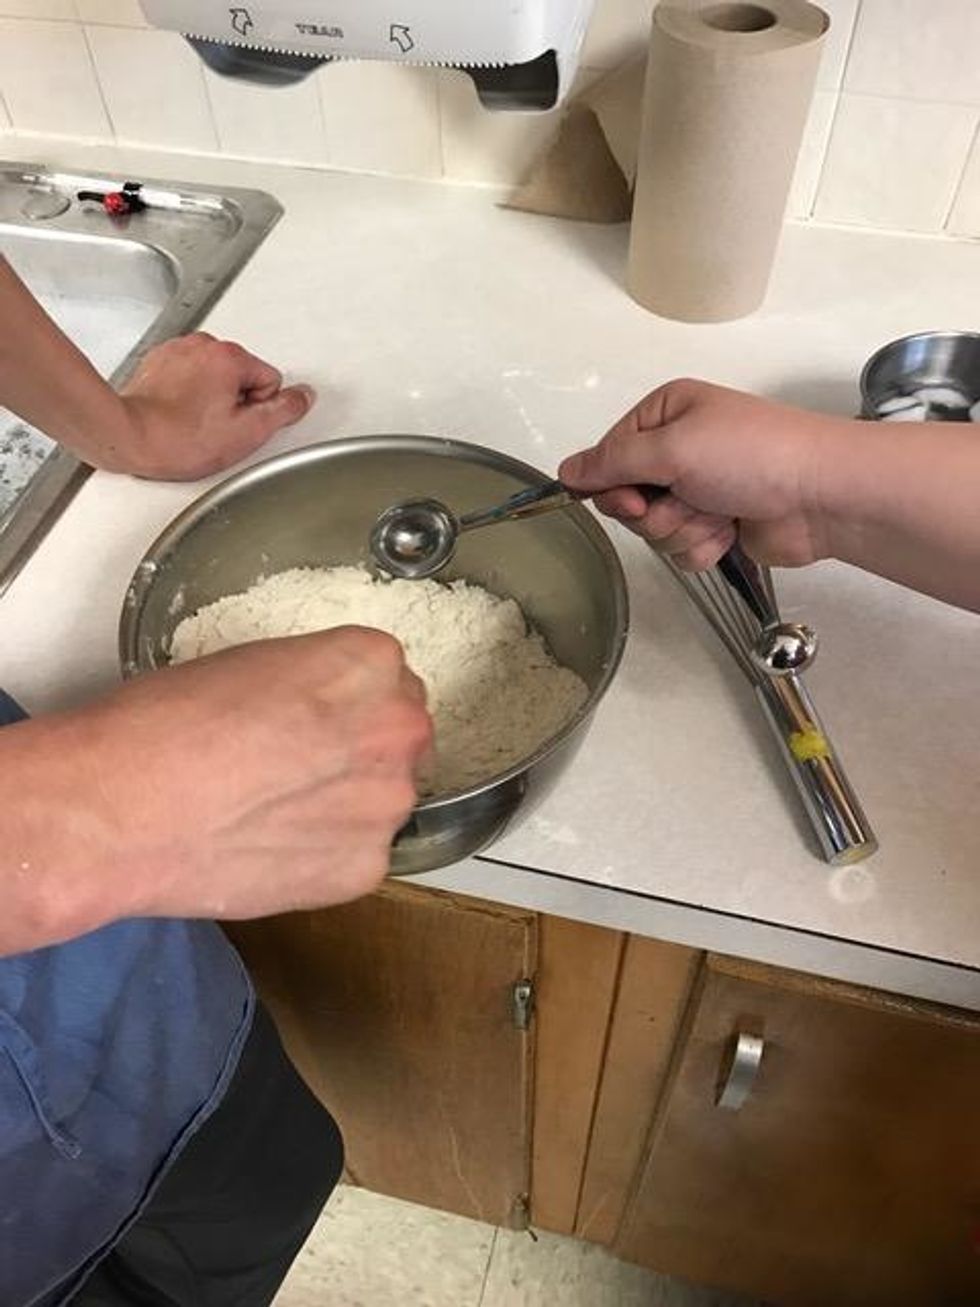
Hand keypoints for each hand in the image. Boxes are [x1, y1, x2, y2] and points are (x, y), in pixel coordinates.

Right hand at [13, 629, 431, 947]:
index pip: (387, 678)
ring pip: (383, 798)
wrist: (118, 811)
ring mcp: (387, 805)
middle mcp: (397, 730)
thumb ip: (315, 685)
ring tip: (274, 813)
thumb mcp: (252, 665)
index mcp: (370, 664)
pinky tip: (272, 848)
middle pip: (399, 737)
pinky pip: (360, 854)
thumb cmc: (164, 723)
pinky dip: (325, 855)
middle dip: (358, 750)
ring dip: (346, 803)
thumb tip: (326, 714)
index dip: (344, 701)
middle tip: (296, 767)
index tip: (310, 719)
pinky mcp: (366, 869)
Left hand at [111, 332, 314, 479]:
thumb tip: (303, 397)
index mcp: (230, 356)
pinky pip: (189, 377)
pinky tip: (178, 415)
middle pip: (242, 376)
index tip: (235, 424)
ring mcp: (178, 352)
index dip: (258, 410)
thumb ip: (283, 410)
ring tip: (193, 422)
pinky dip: (187, 395)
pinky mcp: (159, 363)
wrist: (127, 436)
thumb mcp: (246, 433)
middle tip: (214, 427)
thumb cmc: (178, 438)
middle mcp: (203, 345)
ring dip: (211, 398)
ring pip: (215, 376)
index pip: (270, 381)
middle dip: (234, 402)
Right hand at [559, 379, 844, 568]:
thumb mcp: (672, 447)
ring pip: (654, 530)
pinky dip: (704, 546)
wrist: (821, 495)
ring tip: (720, 514)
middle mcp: (677, 449)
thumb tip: (563, 472)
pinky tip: (731, 531)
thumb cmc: (748, 456)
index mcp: (665, 414)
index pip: (607, 457)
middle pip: (627, 499)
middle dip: (655, 511)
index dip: (613, 485)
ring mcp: (698, 490)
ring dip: (684, 529)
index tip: (633, 497)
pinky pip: (682, 550)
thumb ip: (611, 462)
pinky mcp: (717, 526)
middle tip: (687, 501)